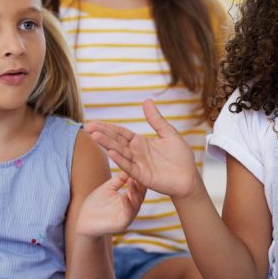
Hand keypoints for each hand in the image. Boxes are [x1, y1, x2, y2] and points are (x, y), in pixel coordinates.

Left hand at [76, 172, 145, 236]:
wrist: (83, 221)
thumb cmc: (94, 205)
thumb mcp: (107, 188)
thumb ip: (119, 180)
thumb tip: (128, 167)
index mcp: (128, 199)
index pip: (138, 188)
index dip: (139, 178)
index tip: (139, 167)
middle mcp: (131, 208)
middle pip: (140, 195)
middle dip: (140, 184)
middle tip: (140, 173)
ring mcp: (127, 216)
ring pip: (136, 204)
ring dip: (135, 193)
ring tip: (132, 182)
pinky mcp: (122, 224)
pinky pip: (128, 214)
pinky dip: (127, 205)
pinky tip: (124, 196)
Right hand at [85, 100, 200, 200]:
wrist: (189, 177)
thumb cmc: (180, 157)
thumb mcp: (168, 133)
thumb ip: (156, 119)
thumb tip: (146, 101)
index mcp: (141, 142)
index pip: (121, 133)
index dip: (108, 127)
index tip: (94, 122)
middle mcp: (136, 153)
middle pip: (116, 141)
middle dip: (102, 134)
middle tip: (88, 127)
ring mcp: (138, 164)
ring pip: (120, 152)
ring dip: (107, 145)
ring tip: (94, 136)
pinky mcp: (142, 176)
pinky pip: (129, 167)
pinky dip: (120, 160)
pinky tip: (111, 152)